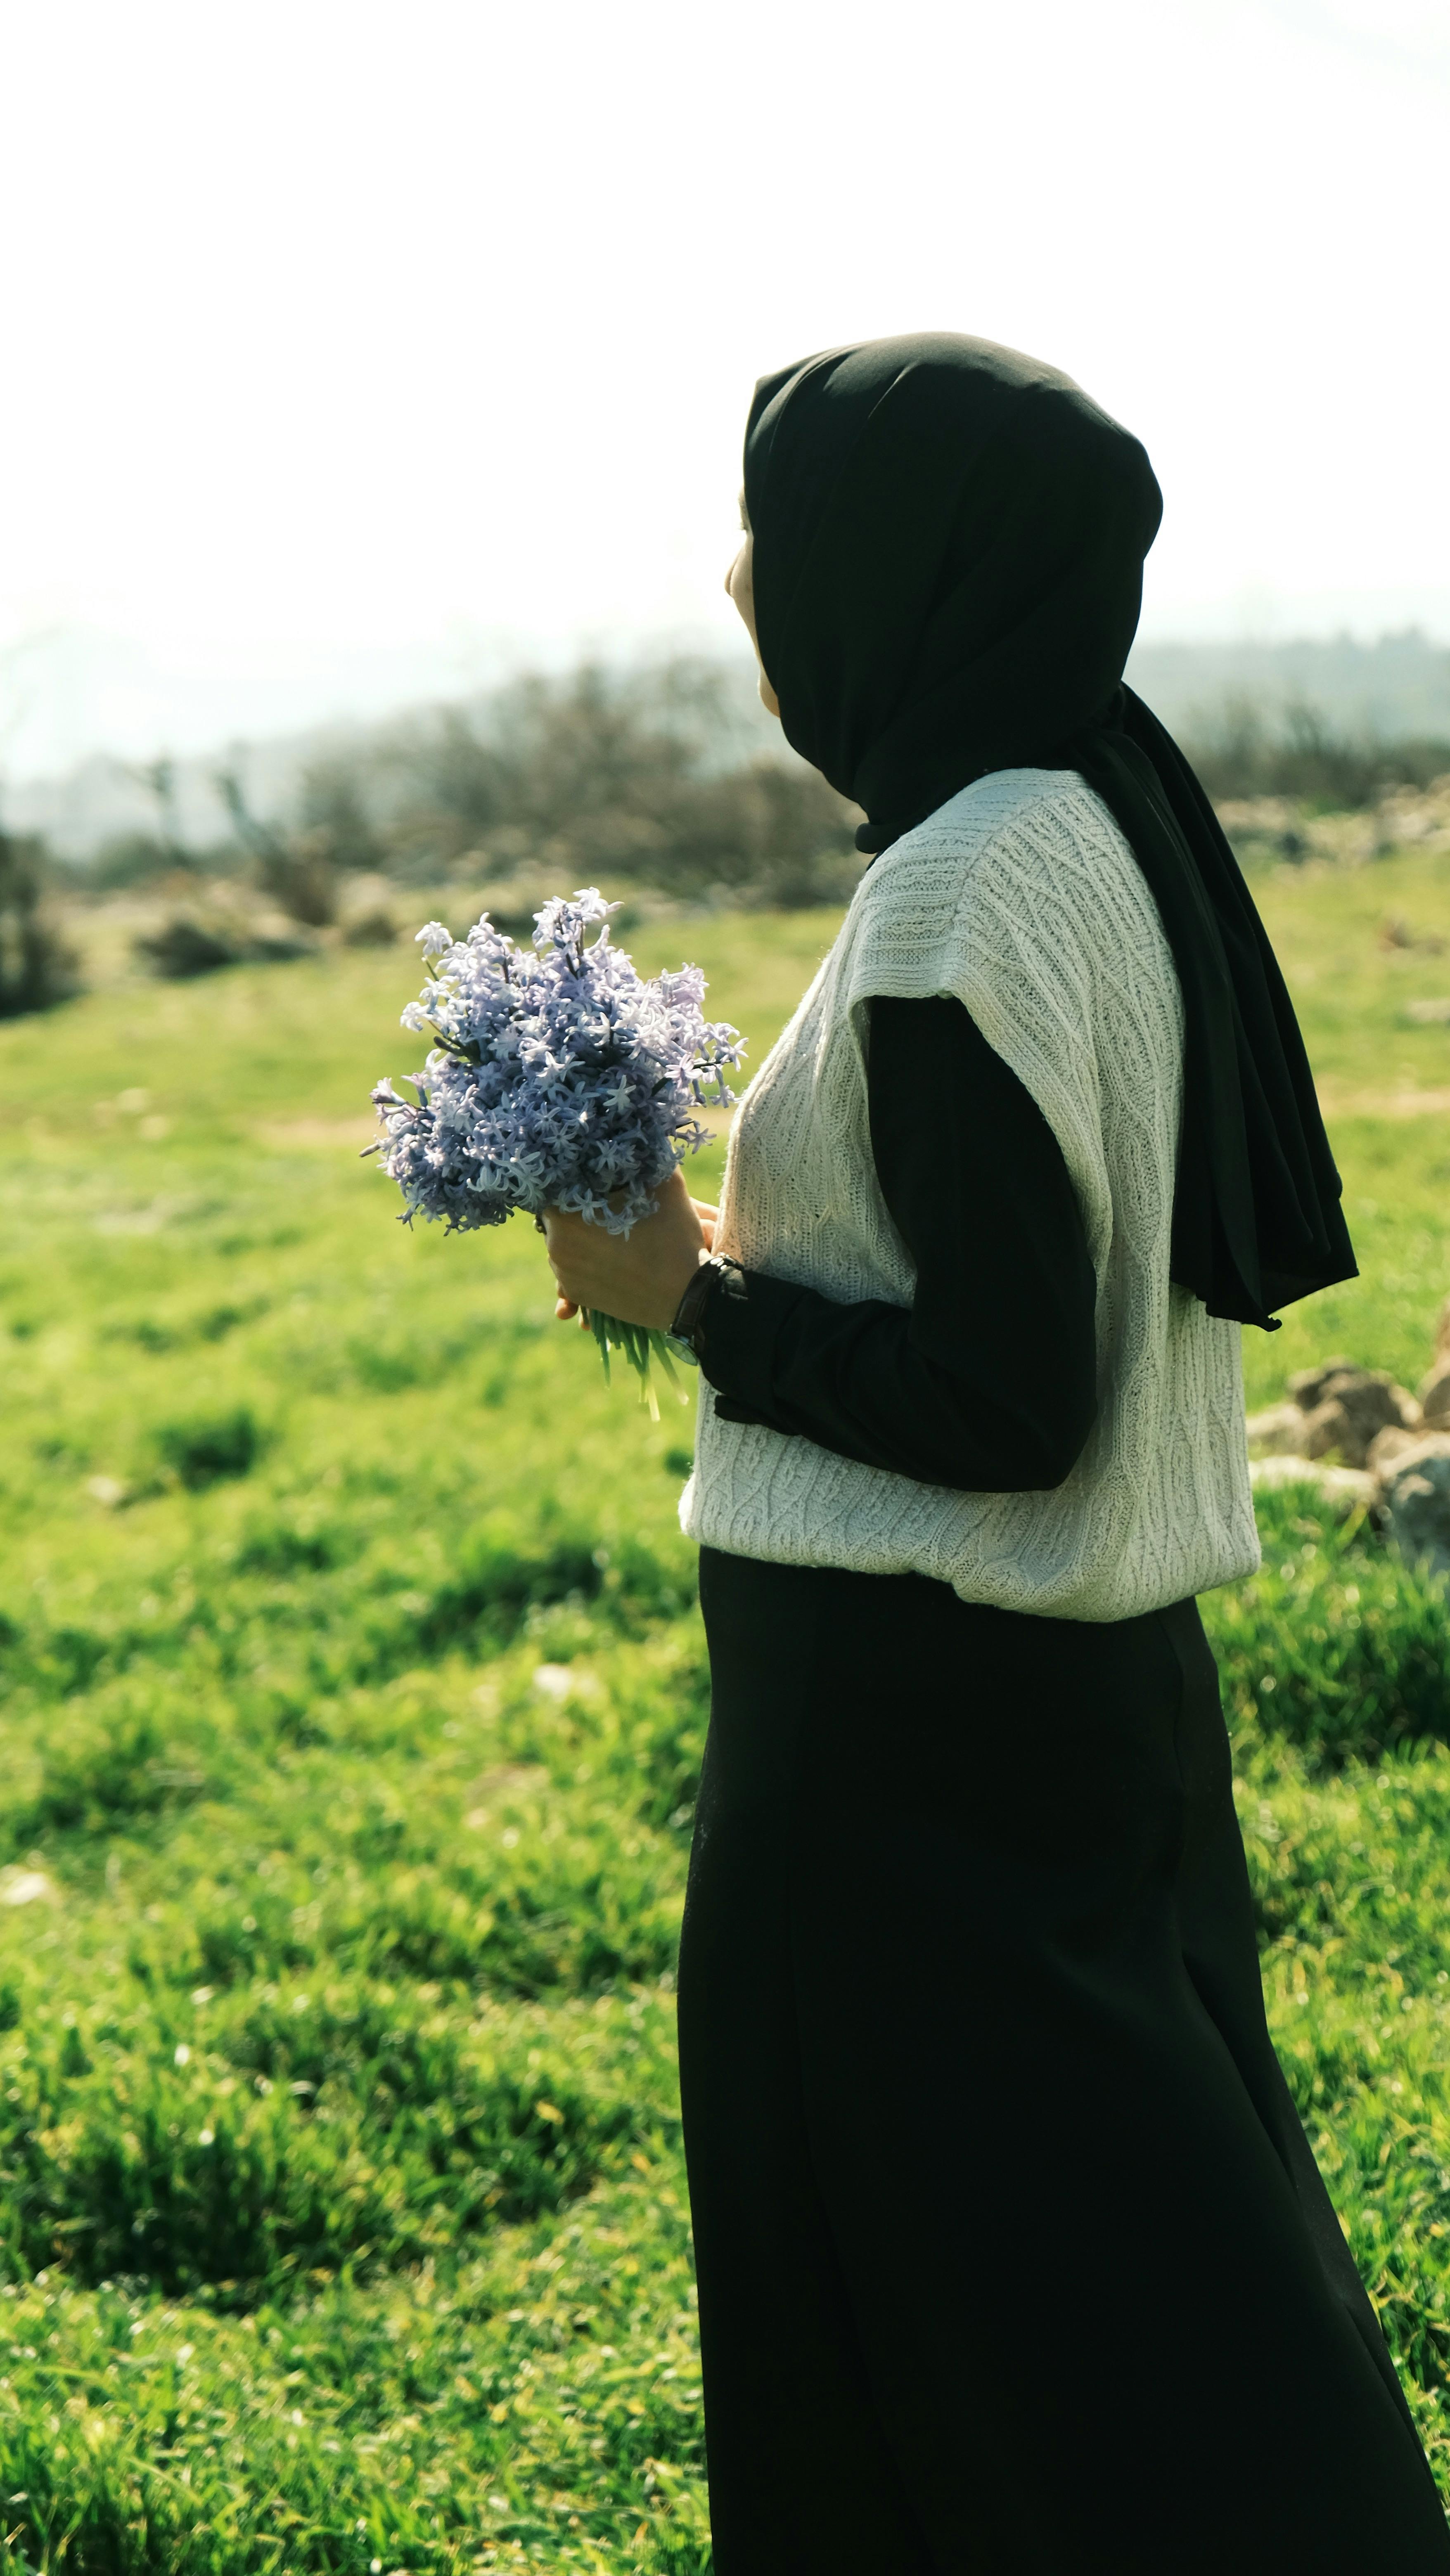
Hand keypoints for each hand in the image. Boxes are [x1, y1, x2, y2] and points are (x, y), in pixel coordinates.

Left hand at [544, 1172, 714, 1332]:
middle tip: (604, 1201)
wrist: (688, 1295)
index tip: (592, 1175)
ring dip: (580, 1235)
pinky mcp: (578, 1295)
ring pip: (564, 1243)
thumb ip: (640, 1157)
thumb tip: (632, 1137)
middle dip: (575, 1207)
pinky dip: (587, 1260)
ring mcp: (564, 1276)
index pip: (552, 1186)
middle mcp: (555, 1247)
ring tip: (610, 1228)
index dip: (572, 1177)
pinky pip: (574, 1270)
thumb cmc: (673, 1235)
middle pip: (556, 1216)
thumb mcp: (662, 1183)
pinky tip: (610, 1253)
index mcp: (565, 1216)